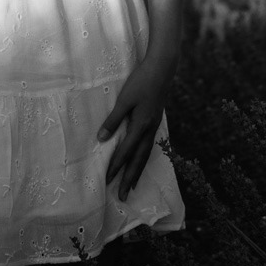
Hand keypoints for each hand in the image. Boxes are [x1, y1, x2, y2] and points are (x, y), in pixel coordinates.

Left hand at [97, 57, 175, 201]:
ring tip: (132, 186)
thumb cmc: (141, 82)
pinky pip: (149, 146)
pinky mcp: (155, 122)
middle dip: (129, 179)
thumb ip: (113, 119)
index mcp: (141, 125)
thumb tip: (102, 139)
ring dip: (137, 172)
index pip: (126, 151)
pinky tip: (140, 162)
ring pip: (145, 155)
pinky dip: (143, 158)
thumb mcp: (125, 99)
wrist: (163, 69)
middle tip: (123, 196)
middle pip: (139, 160)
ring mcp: (154, 127)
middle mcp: (150, 130)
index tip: (107, 181)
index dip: (116, 166)